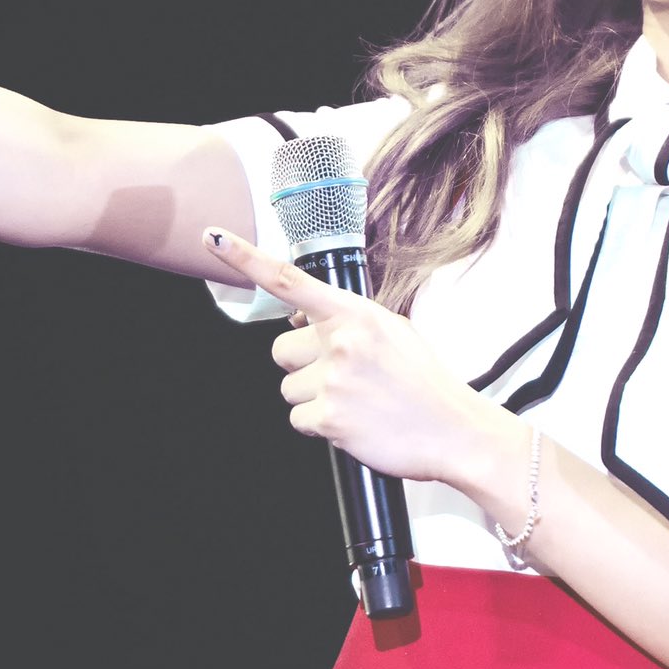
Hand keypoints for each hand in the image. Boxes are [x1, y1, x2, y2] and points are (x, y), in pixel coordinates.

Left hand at [202, 226, 501, 484]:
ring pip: (288, 388)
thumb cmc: (423, 382)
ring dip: (313, 398)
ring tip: (355, 401)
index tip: (213, 238)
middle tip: (345, 377)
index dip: (245, 257)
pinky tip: (353, 422)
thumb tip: (300, 320)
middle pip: (280, 351)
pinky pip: (298, 419)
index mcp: (355, 314)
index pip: (289, 280)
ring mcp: (334, 380)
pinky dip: (320, 426)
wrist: (454, 430)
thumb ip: (345, 320)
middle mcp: (341, 342)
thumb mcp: (391, 331)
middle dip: (304, 365)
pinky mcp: (329, 418)